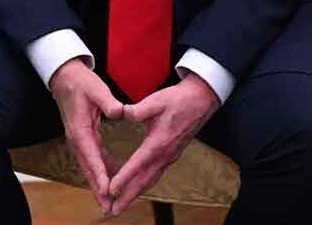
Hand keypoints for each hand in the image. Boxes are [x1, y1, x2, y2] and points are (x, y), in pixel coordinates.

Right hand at [49, 58, 123, 215]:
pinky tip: (112, 182)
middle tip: (109, 209)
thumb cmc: (81, 82)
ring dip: (99, 186)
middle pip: (88, 169)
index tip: (108, 190)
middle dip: (98, 190)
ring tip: (110, 205)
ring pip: (90, 168)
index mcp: (80, 129)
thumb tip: (120, 111)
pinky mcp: (83, 138)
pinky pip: (93, 160)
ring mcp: (78, 140)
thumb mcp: (96, 88)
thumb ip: (108, 101)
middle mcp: (77, 139)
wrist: (65, 77)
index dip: (100, 174)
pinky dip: (101, 173)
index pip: (91, 155)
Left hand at [107, 73, 219, 216]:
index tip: (110, 189)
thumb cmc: (177, 100)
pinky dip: (143, 186)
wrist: (200, 101)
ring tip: (120, 206)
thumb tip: (121, 113)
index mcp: (159, 142)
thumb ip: (137, 109)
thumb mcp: (156, 101)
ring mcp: (169, 157)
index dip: (123, 178)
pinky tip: (134, 189)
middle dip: (127, 197)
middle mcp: (165, 155)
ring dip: (134, 195)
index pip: (138, 164)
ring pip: (150, 181)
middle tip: (112, 211)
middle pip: (144, 181)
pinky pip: (154, 175)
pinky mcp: (170, 156)